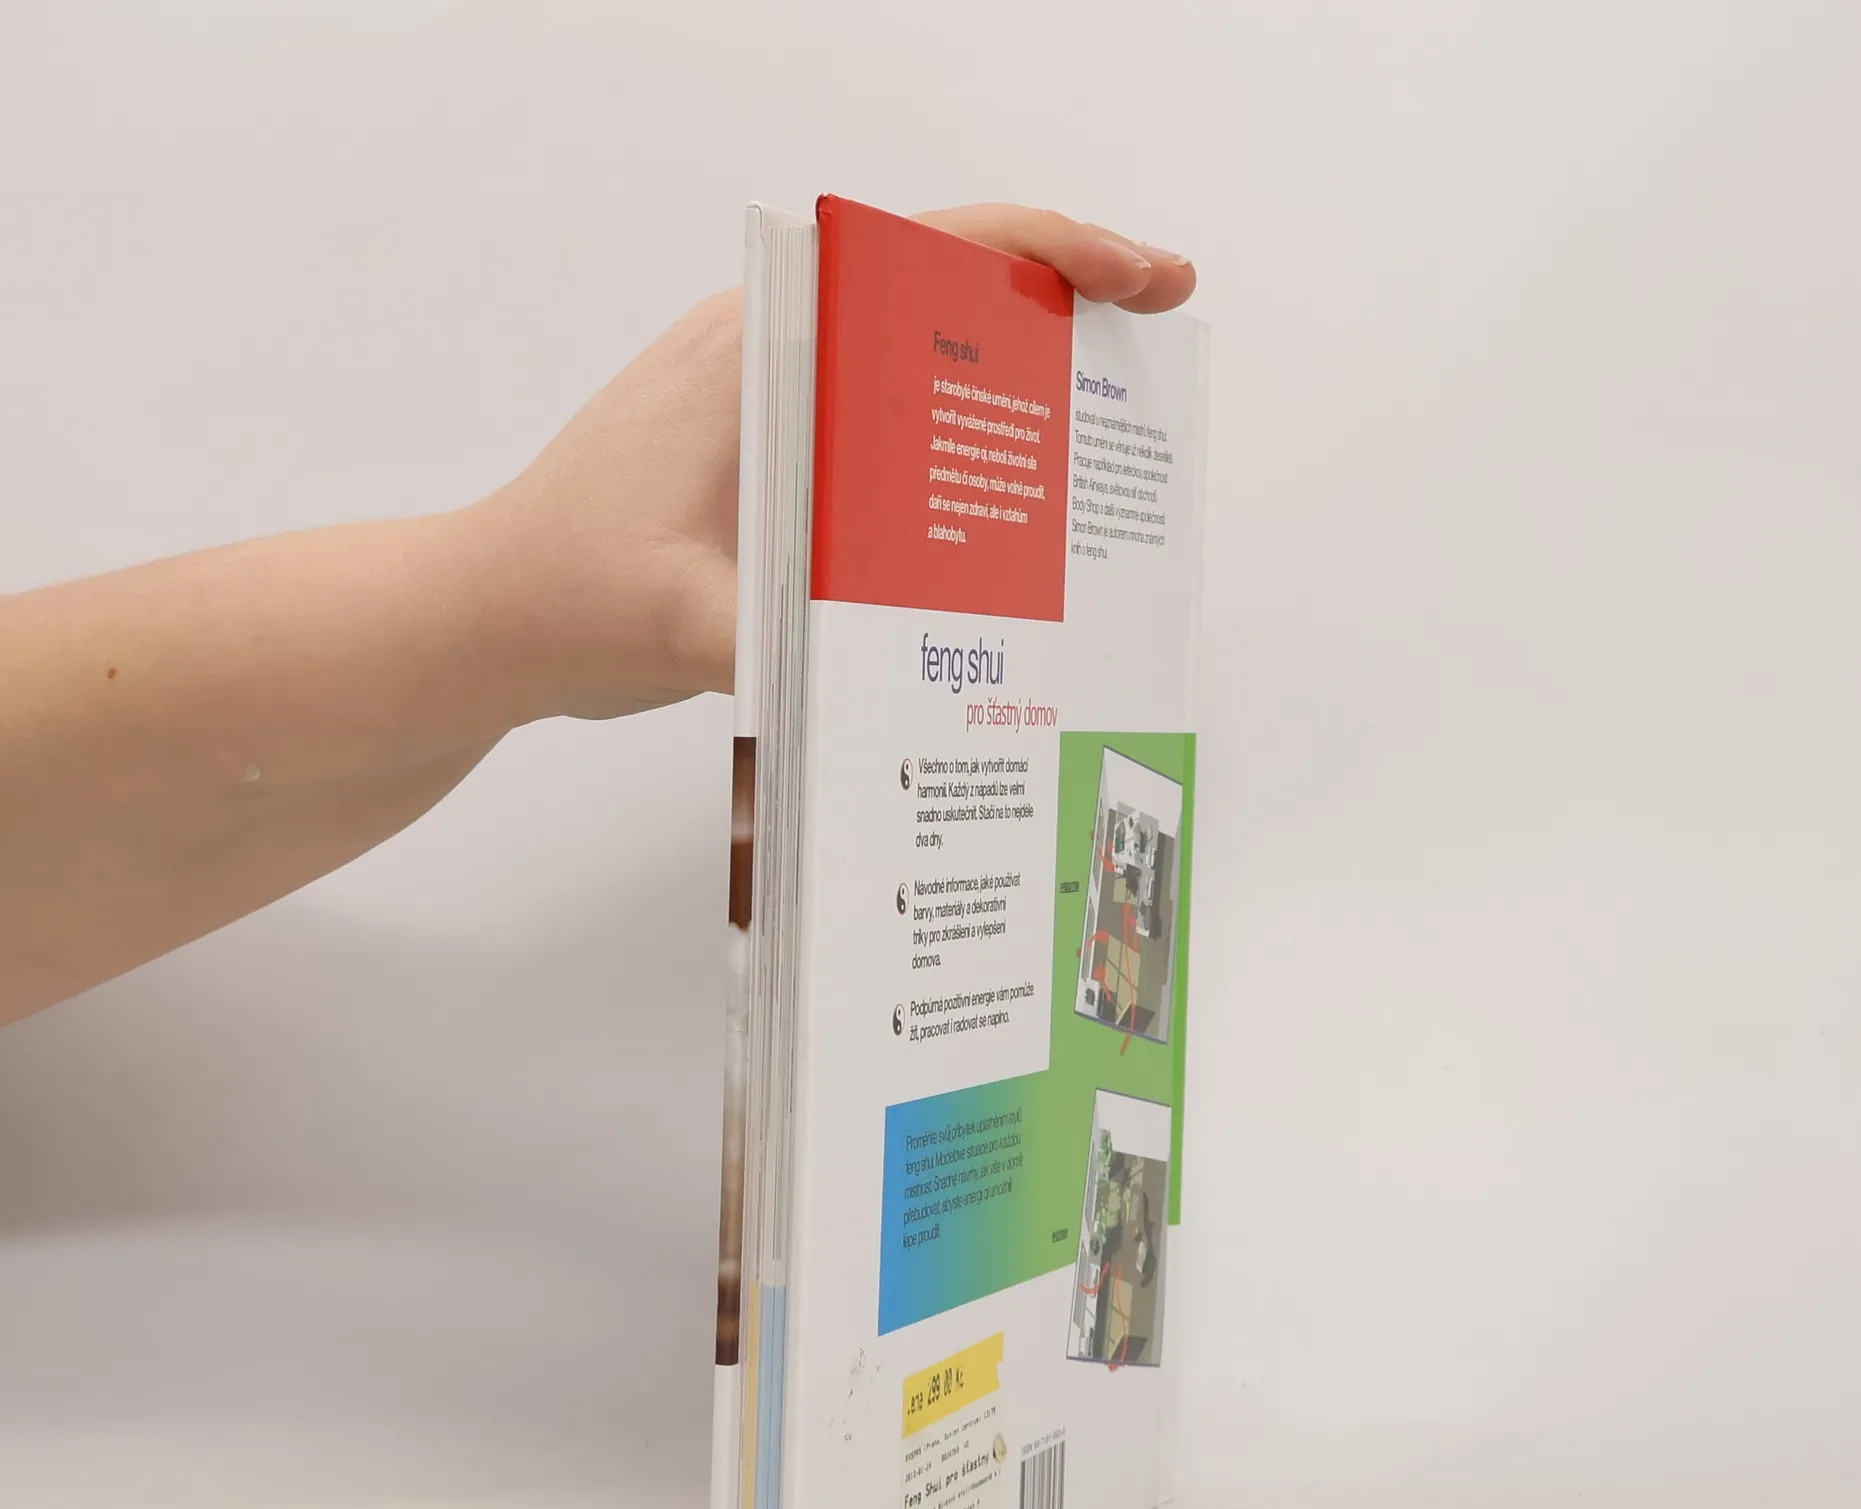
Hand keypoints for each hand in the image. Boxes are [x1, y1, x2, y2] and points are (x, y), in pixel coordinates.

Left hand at [472, 205, 1196, 723]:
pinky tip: (997, 517)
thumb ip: (791, 645)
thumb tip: (912, 678)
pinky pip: (882, 432)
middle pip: (943, 298)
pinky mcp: (766, 463)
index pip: (933, 255)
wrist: (481, 618)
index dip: (1057, 252)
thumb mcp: (682, 624)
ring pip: (917, 365)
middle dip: (1063, 312)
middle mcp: (771, 356)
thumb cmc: (561, 595)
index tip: (1146, 278)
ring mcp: (769, 406)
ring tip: (1097, 442)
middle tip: (1155, 354)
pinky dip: (949, 452)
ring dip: (1009, 389)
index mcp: (760, 349)